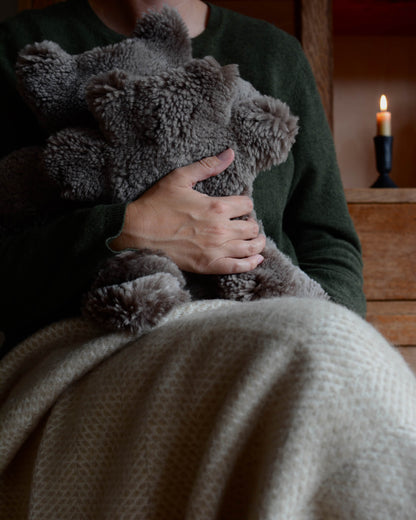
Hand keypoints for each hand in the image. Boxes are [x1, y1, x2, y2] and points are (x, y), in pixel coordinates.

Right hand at [110, 148, 265, 273]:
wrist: (137, 231)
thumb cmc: (156, 204)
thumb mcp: (180, 178)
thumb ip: (207, 166)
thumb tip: (230, 153)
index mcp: (216, 206)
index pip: (247, 205)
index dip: (246, 205)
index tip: (240, 208)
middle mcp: (220, 229)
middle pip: (252, 227)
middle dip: (252, 224)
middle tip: (247, 224)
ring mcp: (215, 249)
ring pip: (250, 248)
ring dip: (257, 243)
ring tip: (257, 241)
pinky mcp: (208, 265)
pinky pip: (238, 267)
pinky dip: (251, 264)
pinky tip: (256, 260)